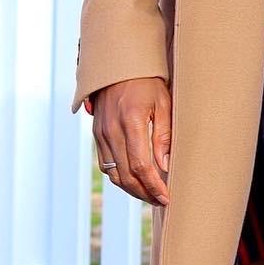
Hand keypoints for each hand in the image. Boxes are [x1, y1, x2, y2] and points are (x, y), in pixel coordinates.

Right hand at [88, 76, 171, 203]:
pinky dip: (119, 176)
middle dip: (144, 193)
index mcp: (131, 122)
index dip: (154, 186)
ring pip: (113, 173)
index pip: (142, 166)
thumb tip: (164, 167)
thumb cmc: (148, 82)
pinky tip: (133, 180)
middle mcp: (111, 131)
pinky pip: (105, 164)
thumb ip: (163, 136)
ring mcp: (100, 133)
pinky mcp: (96, 133)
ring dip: (131, 188)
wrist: (119, 64)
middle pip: (126, 175)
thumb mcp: (164, 104)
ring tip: (149, 195)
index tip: (166, 197)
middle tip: (160, 201)